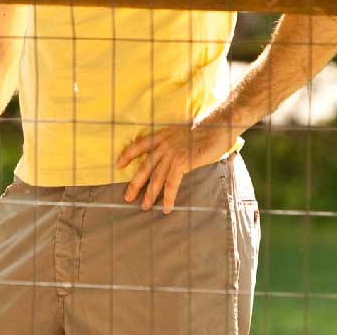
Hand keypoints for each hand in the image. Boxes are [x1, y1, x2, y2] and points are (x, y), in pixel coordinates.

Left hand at [115, 120, 232, 214]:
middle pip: (145, 167)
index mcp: (162, 135)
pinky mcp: (182, 163)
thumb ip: (173, 143)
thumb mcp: (182, 133)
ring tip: (145, 207)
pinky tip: (167, 207)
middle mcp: (164, 145)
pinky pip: (172, 183)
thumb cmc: (204, 131)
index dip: (128, 154)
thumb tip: (169, 155)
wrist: (217, 127)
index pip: (140, 145)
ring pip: (156, 178)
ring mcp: (172, 154)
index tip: (119, 164)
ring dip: (150, 194)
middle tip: (128, 197)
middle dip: (135, 184)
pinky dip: (168, 197)